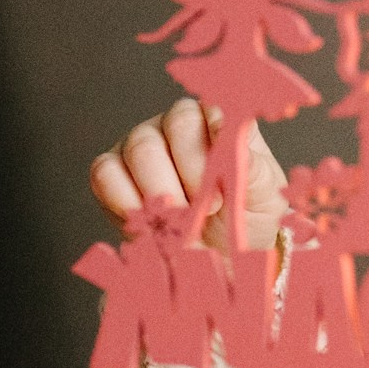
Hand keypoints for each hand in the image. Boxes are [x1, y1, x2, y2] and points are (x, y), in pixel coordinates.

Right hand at [91, 99, 287, 251]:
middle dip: (194, 175)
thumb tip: (235, 139)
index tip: (226, 170)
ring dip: (163, 193)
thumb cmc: (242, 220)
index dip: (217, 135)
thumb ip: (253, 169)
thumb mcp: (262, 199)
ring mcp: (141, 145)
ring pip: (141, 149)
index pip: (214, 107)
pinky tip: (148, 223)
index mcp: (218, 122)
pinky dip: (127, 203)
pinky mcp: (111, 173)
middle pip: (177, 125)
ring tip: (181, 223)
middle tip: (208, 209)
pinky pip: (106, 174)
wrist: (215, 261)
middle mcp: (177, 125)